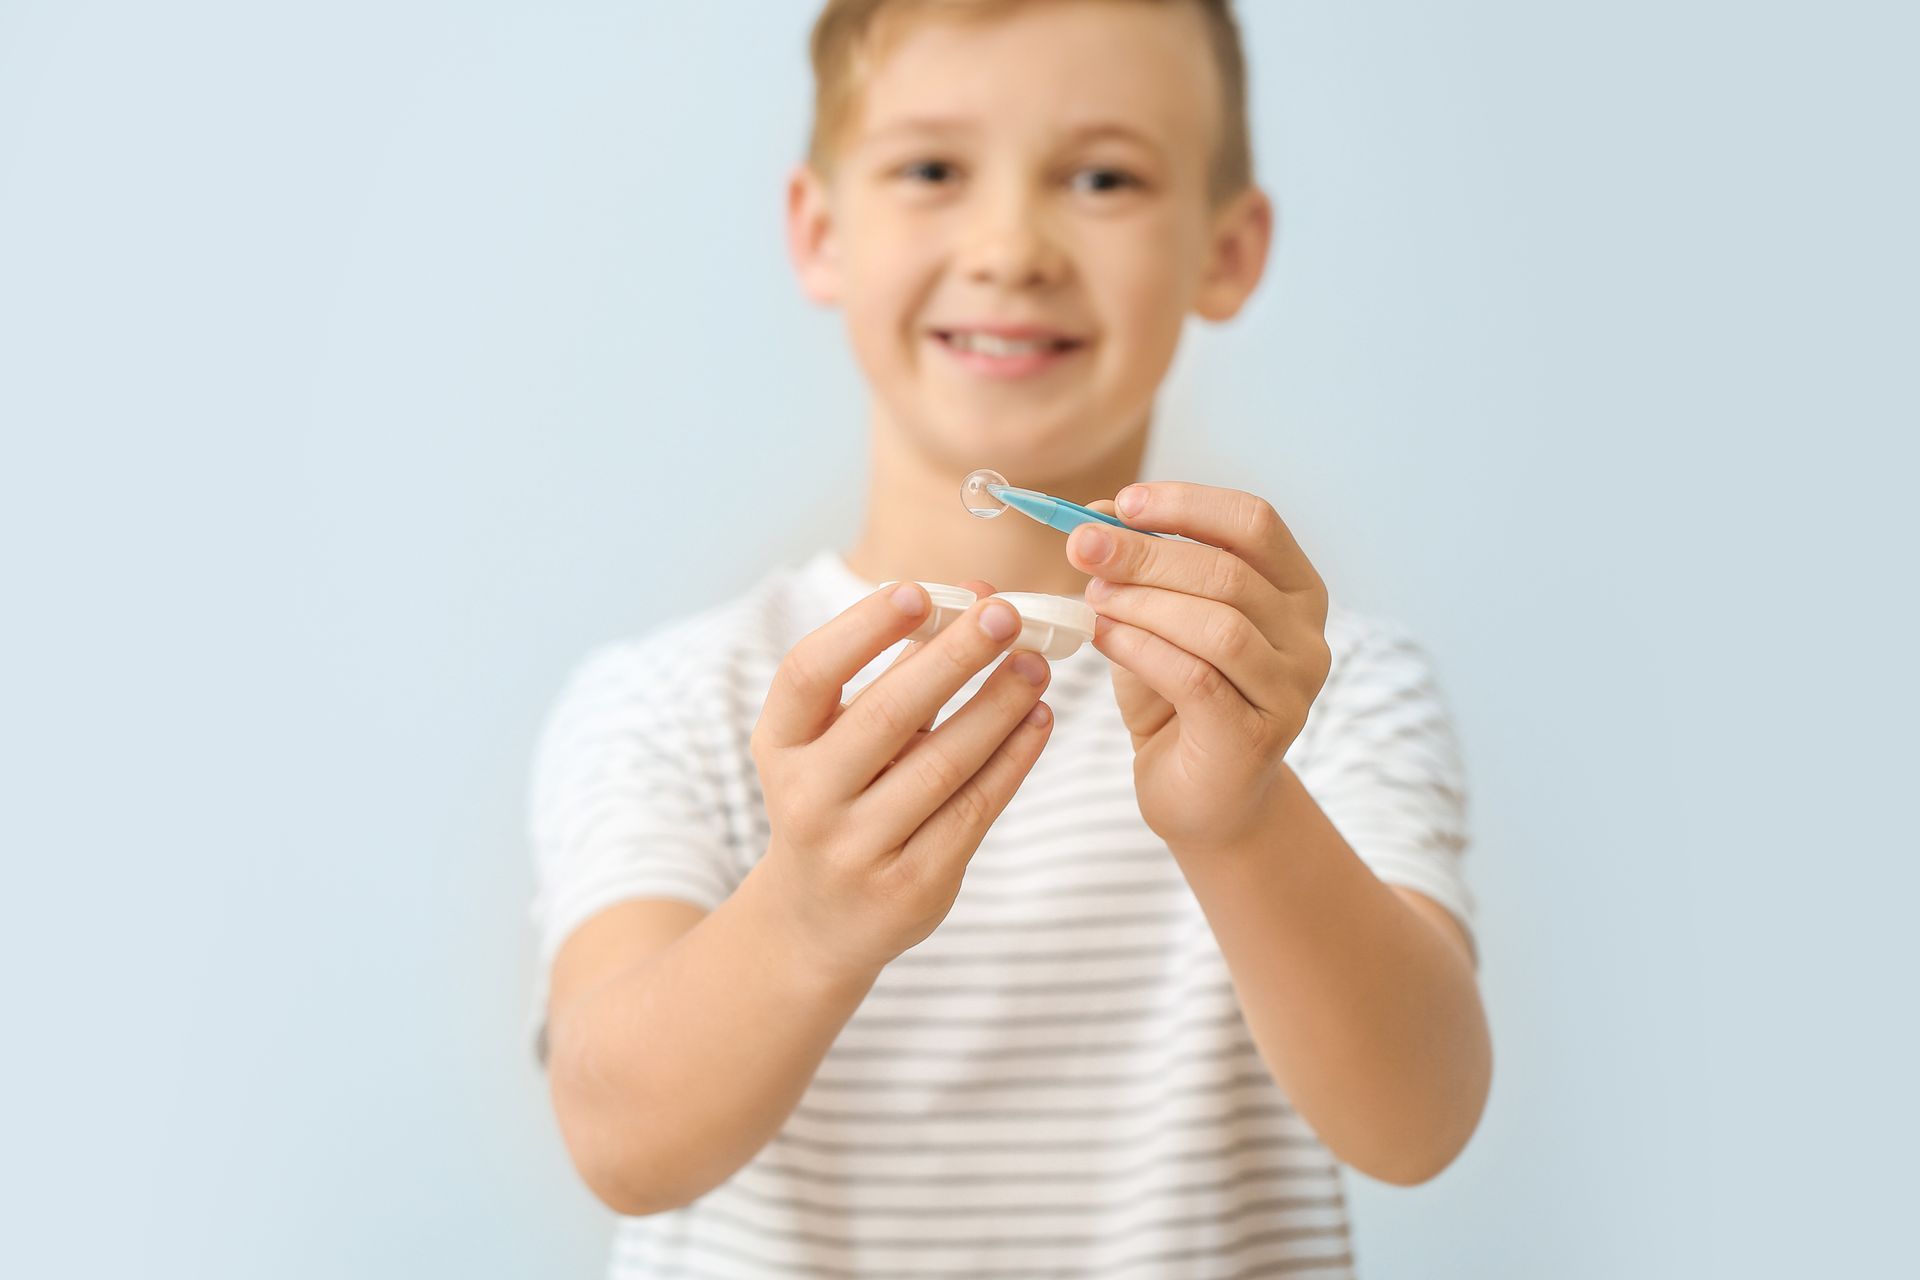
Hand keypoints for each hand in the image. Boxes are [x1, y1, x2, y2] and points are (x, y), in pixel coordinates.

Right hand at [749, 579, 1053, 980]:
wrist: (818, 922)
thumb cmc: (839, 799)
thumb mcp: (836, 742)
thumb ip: (895, 674)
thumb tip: (973, 598)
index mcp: (779, 746)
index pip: (809, 674)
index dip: (863, 628)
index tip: (919, 589)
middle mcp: (807, 798)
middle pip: (888, 714)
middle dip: (955, 657)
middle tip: (1008, 614)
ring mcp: (857, 848)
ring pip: (943, 763)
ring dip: (999, 705)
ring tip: (1038, 665)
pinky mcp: (912, 886)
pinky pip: (974, 810)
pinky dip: (1013, 759)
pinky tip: (1038, 720)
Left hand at [1069, 483, 1331, 855]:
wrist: (1200, 797)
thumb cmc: (1178, 699)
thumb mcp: (1157, 620)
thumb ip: (1139, 569)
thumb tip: (1094, 514)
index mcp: (1295, 590)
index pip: (1254, 523)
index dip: (1187, 504)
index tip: (1122, 503)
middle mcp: (1308, 637)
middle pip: (1230, 572)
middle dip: (1146, 553)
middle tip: (1083, 546)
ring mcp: (1290, 691)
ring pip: (1218, 625)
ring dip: (1143, 603)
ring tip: (1092, 599)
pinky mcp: (1257, 737)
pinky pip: (1196, 677)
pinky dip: (1142, 648)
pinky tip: (1103, 638)